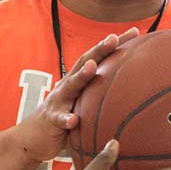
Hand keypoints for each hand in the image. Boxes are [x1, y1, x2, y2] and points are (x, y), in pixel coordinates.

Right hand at [12, 30, 139, 161]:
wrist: (33, 137)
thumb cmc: (65, 119)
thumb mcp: (86, 104)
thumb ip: (103, 97)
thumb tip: (137, 94)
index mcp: (79, 80)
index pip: (98, 57)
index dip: (115, 44)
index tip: (135, 32)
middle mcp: (68, 85)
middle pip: (85, 63)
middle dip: (100, 50)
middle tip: (114, 38)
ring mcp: (58, 101)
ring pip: (71, 86)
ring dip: (82, 75)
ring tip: (93, 67)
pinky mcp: (51, 119)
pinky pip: (59, 118)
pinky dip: (66, 118)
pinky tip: (73, 120)